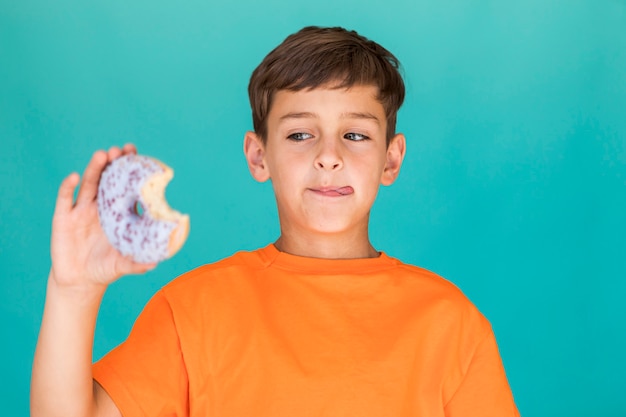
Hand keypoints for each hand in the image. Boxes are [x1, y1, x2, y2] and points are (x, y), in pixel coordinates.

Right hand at [50, 144, 155, 289]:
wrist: (80, 281)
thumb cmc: (105, 268)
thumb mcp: (123, 265)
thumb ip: (137, 263)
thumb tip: (156, 263)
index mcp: (117, 212)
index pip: (125, 186)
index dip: (130, 170)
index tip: (136, 154)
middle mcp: (100, 206)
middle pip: (106, 179)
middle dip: (113, 163)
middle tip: (120, 150)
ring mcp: (81, 210)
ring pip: (88, 184)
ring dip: (94, 168)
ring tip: (102, 155)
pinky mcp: (63, 218)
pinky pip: (65, 199)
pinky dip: (68, 187)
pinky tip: (74, 177)